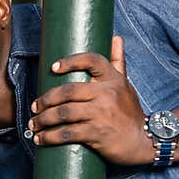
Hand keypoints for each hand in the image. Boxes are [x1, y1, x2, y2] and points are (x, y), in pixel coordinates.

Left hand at [28, 36, 152, 165]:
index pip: (92, 61)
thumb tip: (116, 38)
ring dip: (43, 120)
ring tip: (34, 124)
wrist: (144, 141)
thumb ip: (118, 63)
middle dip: (46, 100)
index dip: (71, 61)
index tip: (53, 67)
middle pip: (68, 91)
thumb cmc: (130, 112)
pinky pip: (67, 133)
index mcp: (112, 79)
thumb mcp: (125, 85)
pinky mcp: (97, 133)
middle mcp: (106, 94)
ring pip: (63, 113)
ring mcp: (101, 114)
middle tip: (35, 106)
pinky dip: (50, 137)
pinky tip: (41, 139)